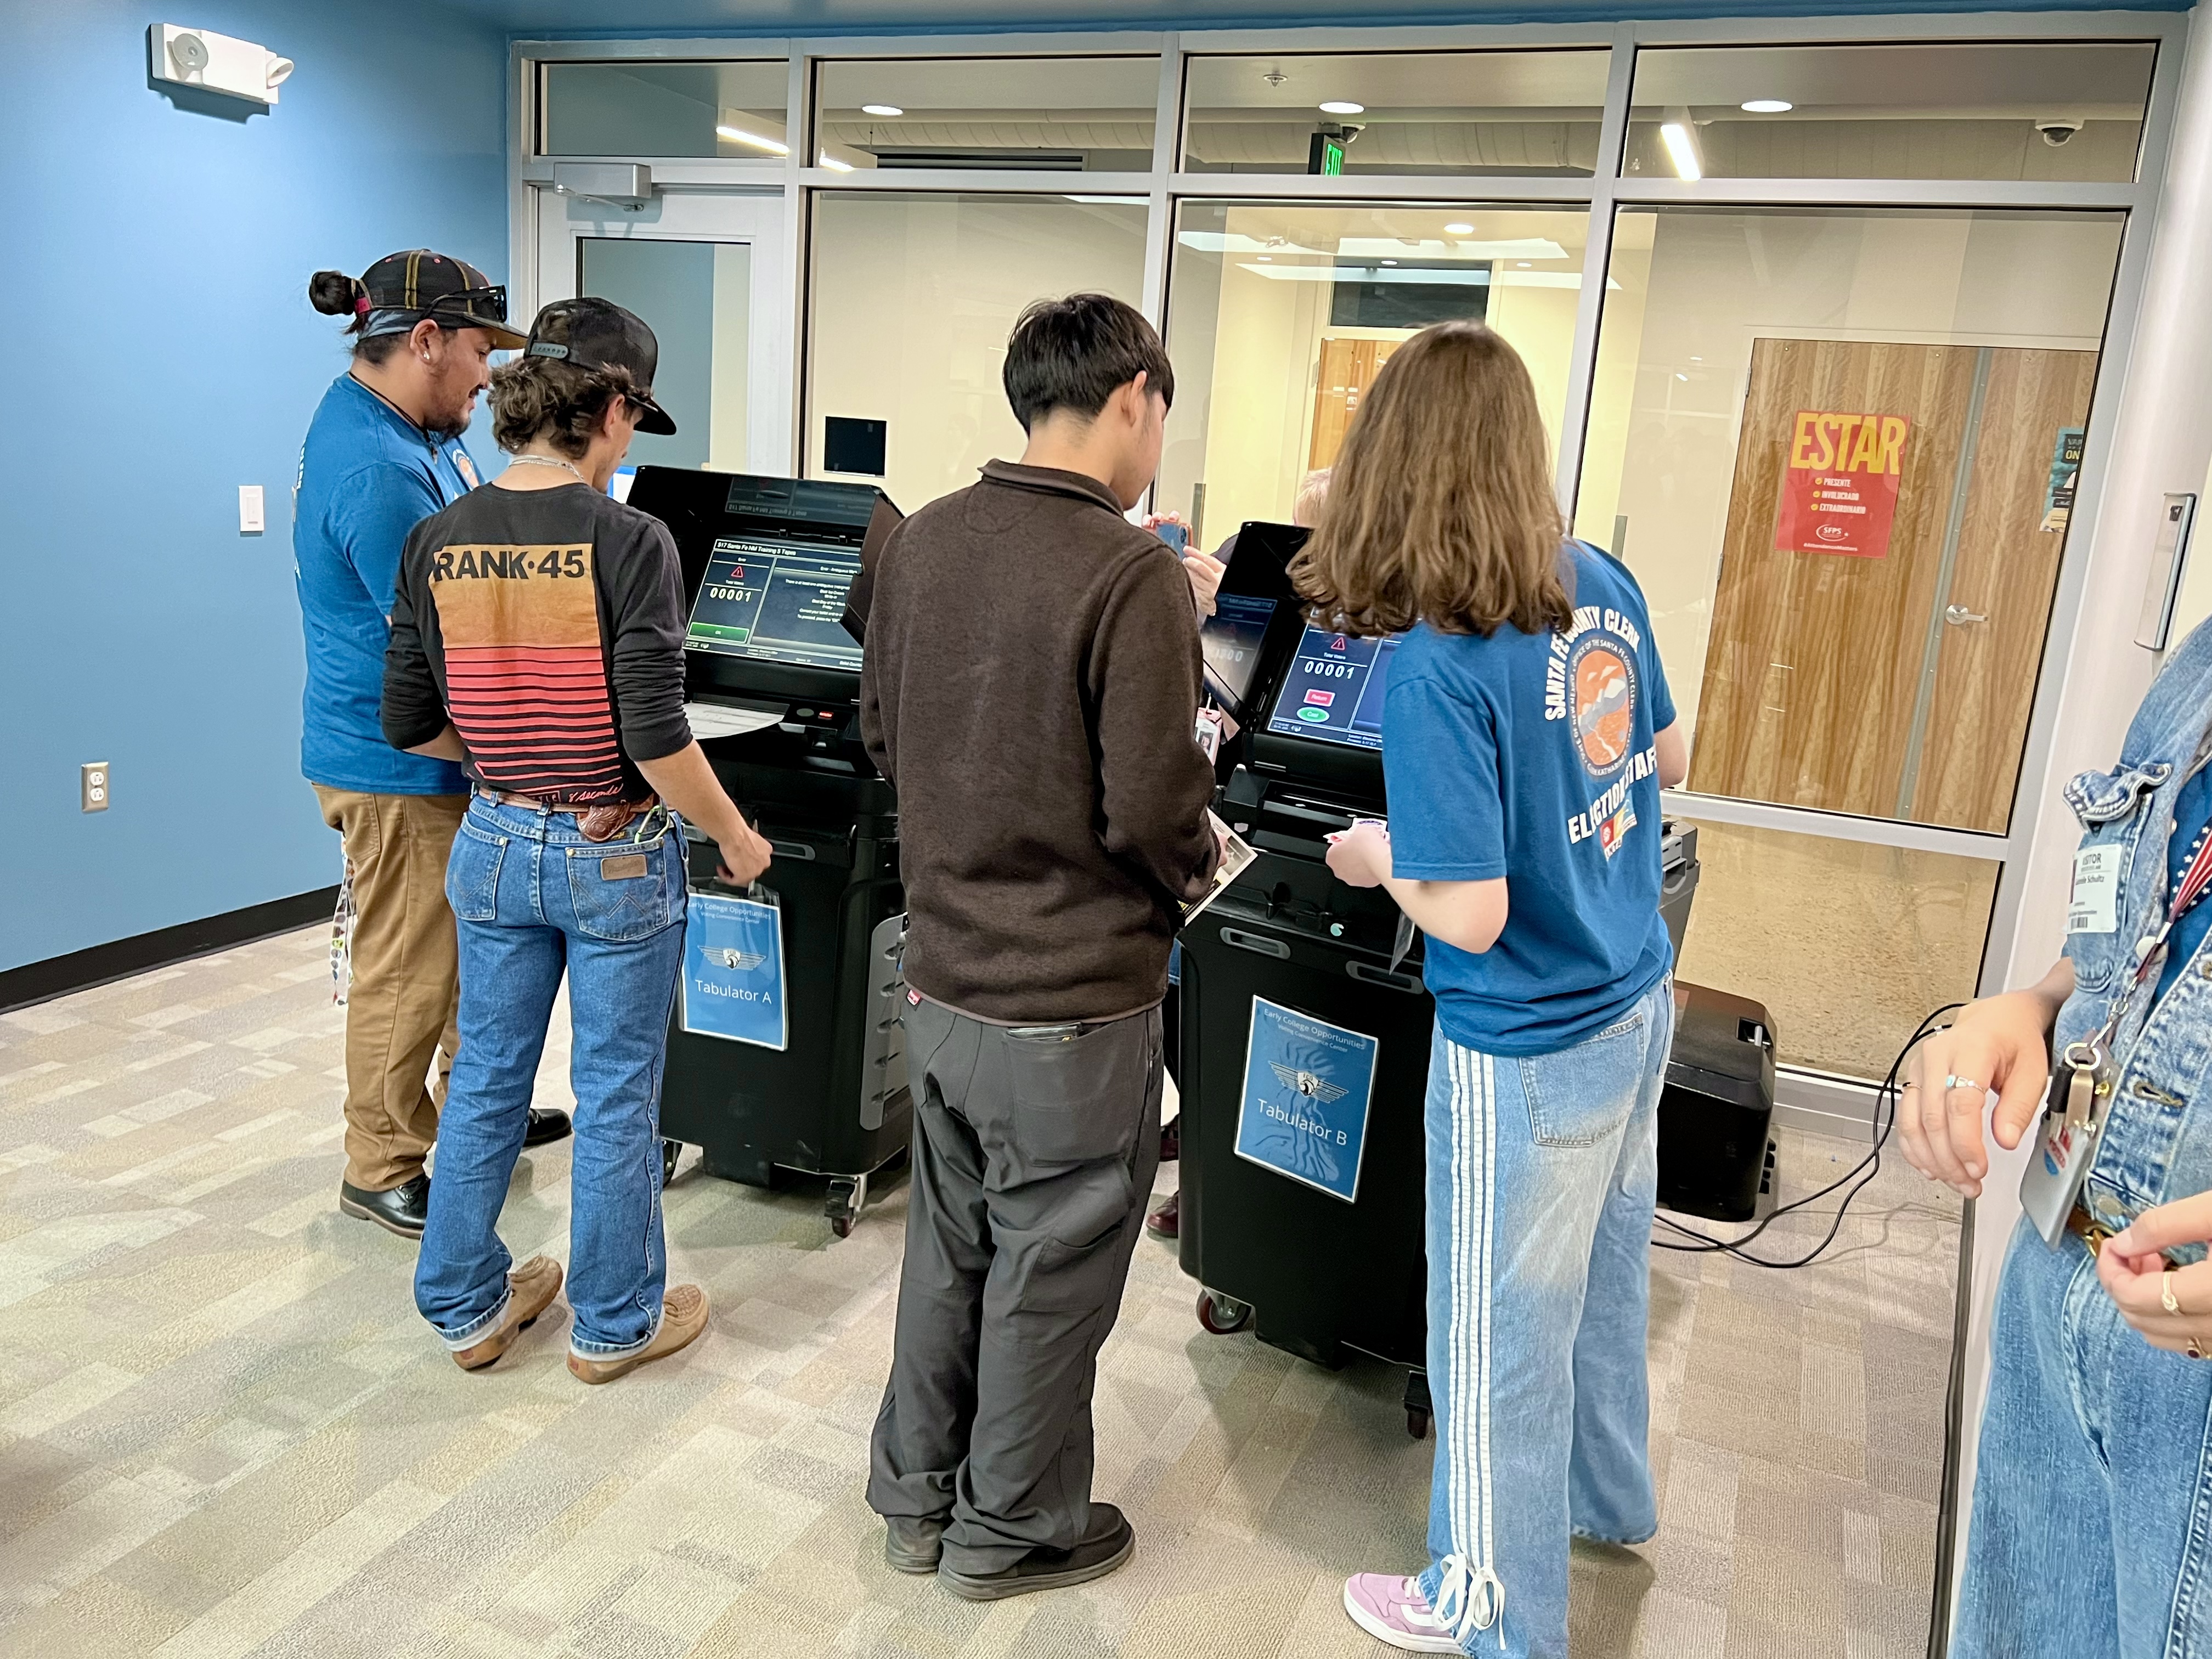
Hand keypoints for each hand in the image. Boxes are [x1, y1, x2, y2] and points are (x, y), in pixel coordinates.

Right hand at [716, 819, 773, 885]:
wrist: (734, 836)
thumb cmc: (738, 834)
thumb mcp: (748, 838)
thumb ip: (748, 847)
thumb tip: (743, 850)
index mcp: (767, 850)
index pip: (758, 860)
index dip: (746, 860)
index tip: (739, 858)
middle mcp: (764, 862)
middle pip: (751, 870)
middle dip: (739, 868)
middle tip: (730, 864)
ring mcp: (755, 870)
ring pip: (743, 877)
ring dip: (732, 873)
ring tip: (724, 867)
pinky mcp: (745, 877)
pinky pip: (734, 881)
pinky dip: (726, 877)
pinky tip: (721, 870)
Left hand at [1183, 551, 1224, 616]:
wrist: (1229, 608)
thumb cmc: (1225, 590)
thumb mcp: (1222, 575)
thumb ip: (1212, 568)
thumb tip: (1198, 558)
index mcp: (1223, 573)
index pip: (1208, 559)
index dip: (1196, 553)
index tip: (1187, 549)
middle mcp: (1217, 582)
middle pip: (1200, 568)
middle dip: (1190, 562)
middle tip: (1185, 559)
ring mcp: (1209, 592)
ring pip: (1194, 579)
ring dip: (1187, 572)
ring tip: (1184, 568)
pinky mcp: (1203, 601)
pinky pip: (1193, 590)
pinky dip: (1188, 584)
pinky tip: (1187, 581)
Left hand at [1325, 822, 1389, 887]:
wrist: (1381, 858)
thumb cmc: (1367, 844)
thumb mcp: (1359, 829)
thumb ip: (1355, 833)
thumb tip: (1359, 834)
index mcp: (1331, 856)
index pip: (1335, 848)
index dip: (1345, 842)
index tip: (1352, 840)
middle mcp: (1338, 870)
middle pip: (1343, 860)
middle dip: (1352, 854)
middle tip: (1362, 847)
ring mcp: (1351, 879)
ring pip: (1354, 870)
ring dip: (1360, 864)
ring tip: (1371, 855)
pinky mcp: (1364, 884)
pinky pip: (1366, 875)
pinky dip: (1370, 870)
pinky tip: (1376, 862)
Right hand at [1901, 989, 2055, 1198]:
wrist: (1996, 1020)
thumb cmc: (2015, 1042)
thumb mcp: (2033, 1071)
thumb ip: (2019, 1107)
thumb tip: (2006, 1141)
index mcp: (1971, 1049)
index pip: (1960, 1102)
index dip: (1966, 1141)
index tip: (1979, 1168)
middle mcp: (1937, 1056)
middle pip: (1933, 1116)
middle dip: (1950, 1158)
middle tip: (1970, 1184)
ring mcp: (1920, 1067)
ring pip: (1913, 1120)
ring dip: (1931, 1157)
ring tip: (1954, 1181)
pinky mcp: (1913, 1079)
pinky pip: (1904, 1118)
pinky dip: (1913, 1146)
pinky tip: (1929, 1166)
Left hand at [2101, 1194, 2211, 1353]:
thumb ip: (2165, 1225)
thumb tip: (2124, 1242)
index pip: (2135, 1298)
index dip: (2110, 1269)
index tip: (2111, 1246)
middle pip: (2142, 1321)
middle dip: (2123, 1283)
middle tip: (2127, 1251)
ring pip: (2163, 1336)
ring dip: (2143, 1301)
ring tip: (2151, 1262)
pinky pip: (2189, 1340)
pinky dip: (2170, 1316)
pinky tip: (2177, 1283)